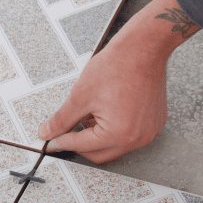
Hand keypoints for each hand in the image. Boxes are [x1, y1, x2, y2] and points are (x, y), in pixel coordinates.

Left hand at [38, 0, 199, 163]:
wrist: (144, 48)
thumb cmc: (117, 65)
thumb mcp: (80, 95)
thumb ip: (62, 119)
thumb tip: (48, 132)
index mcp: (118, 134)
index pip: (81, 146)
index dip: (61, 142)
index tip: (51, 141)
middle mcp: (137, 138)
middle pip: (99, 154)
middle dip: (80, 143)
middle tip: (66, 130)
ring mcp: (149, 132)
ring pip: (114, 146)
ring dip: (98, 136)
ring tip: (91, 110)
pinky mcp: (154, 124)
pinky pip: (130, 135)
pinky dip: (114, 129)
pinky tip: (107, 109)